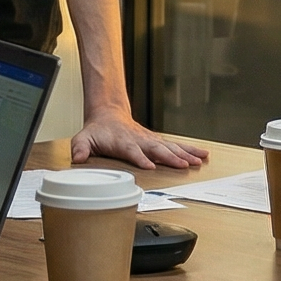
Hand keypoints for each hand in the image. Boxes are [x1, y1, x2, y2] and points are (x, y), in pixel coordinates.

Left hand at [70, 110, 207, 169]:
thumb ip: (81, 148)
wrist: (109, 114)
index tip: (150, 165)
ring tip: (199, 161)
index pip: (132, 151)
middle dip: (170, 157)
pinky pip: (176, 146)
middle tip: (183, 165)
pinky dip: (190, 150)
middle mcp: (140, 140)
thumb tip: (77, 158)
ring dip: (185, 154)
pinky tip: (202, 156)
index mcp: (123, 142)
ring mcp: (151, 140)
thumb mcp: (84, 138)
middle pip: (157, 149)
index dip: (140, 158)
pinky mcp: (158, 142)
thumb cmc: (98, 130)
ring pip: (170, 147)